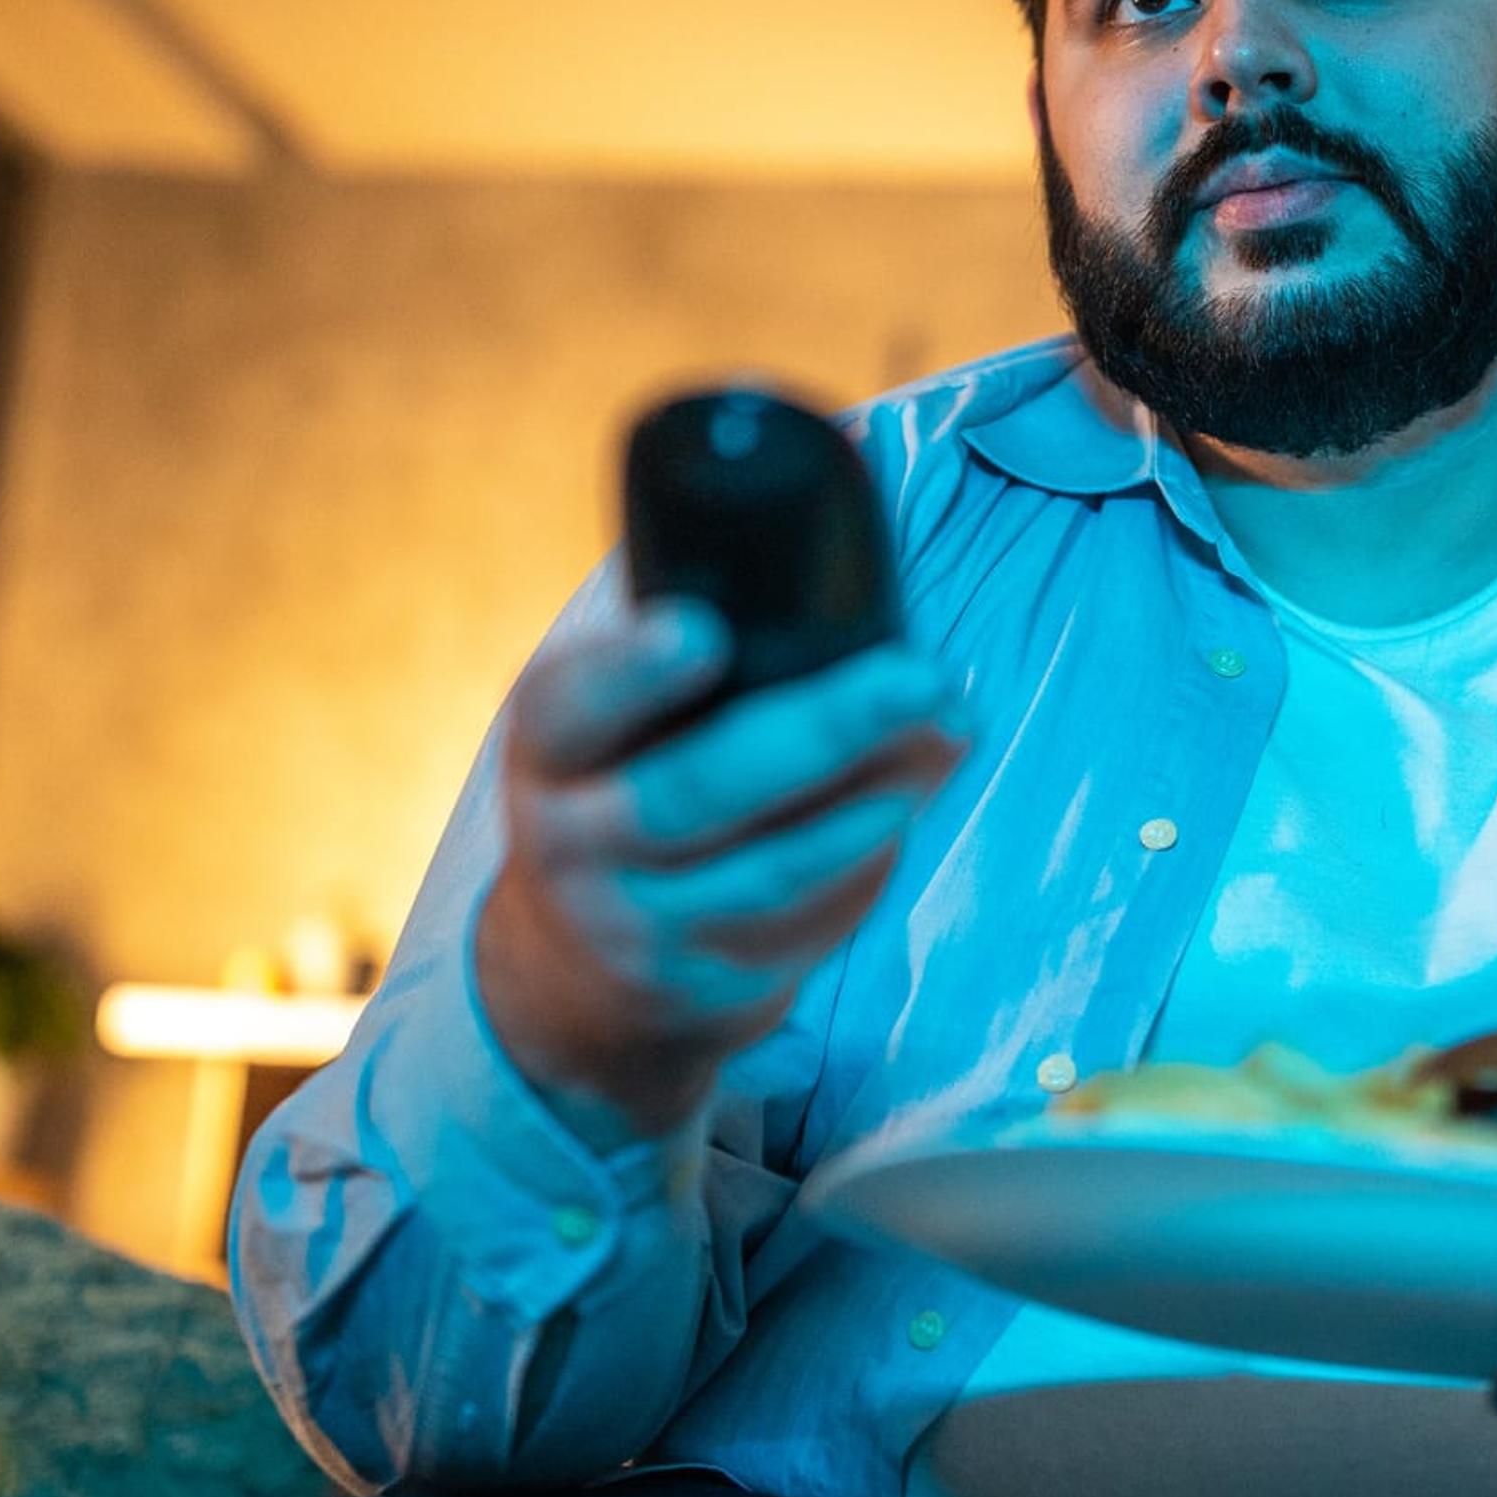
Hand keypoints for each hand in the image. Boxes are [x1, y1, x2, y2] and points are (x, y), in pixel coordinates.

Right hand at [475, 590, 965, 1150]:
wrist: (580, 973)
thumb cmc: (631, 788)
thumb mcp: (619, 720)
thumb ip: (707, 638)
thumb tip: (866, 509)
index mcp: (549, 750)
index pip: (568, 708)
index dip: (628, 673)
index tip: (700, 630)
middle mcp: (573, 844)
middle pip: (694, 792)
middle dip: (821, 730)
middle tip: (920, 677)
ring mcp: (636, 927)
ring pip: (770, 869)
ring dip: (874, 801)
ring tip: (947, 734)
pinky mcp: (704, 986)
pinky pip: (804, 926)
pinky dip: (869, 862)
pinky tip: (910, 801)